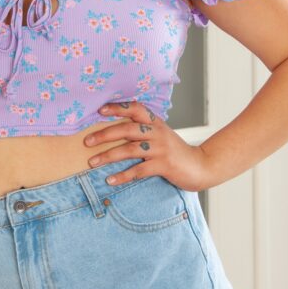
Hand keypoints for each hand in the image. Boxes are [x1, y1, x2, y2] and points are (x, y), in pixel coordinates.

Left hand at [84, 102, 212, 191]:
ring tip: (92, 162)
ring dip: (108, 156)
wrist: (201, 166)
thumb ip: (143, 130)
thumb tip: (113, 130)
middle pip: (127, 129)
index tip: (100, 110)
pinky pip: (138, 170)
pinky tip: (110, 180)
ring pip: (129, 149)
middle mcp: (157, 132)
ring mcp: (160, 149)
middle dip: (104, 134)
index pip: (135, 108)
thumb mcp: (160, 135)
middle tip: (86, 141)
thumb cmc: (175, 151)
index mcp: (155, 122)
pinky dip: (123, 176)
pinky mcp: (163, 165)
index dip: (118, 108)